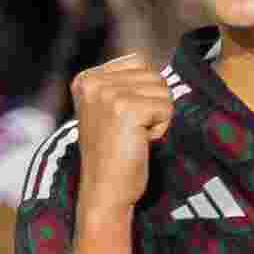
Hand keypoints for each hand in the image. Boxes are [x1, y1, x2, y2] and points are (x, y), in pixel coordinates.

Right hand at [68, 54, 177, 211]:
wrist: (104, 191)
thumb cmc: (112, 155)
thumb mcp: (108, 110)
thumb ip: (125, 85)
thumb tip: (160, 69)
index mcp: (86, 79)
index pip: (139, 63)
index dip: (143, 93)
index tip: (123, 120)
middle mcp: (93, 82)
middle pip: (153, 75)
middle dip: (152, 105)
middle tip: (130, 131)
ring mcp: (109, 94)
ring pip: (163, 90)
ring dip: (157, 117)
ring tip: (134, 136)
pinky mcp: (127, 109)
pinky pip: (166, 107)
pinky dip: (161, 128)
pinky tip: (140, 142)